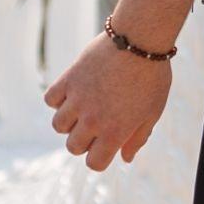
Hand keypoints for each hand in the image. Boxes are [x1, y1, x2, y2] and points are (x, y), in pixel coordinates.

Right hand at [45, 32, 174, 171]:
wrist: (139, 40)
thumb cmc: (152, 77)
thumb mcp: (153, 112)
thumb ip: (138, 138)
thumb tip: (125, 158)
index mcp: (115, 132)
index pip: (94, 163)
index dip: (99, 158)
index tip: (105, 146)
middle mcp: (92, 120)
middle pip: (73, 147)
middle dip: (84, 141)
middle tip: (97, 124)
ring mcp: (78, 100)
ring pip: (58, 125)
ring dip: (69, 122)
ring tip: (84, 108)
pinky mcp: (68, 80)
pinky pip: (51, 99)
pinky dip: (58, 99)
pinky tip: (74, 92)